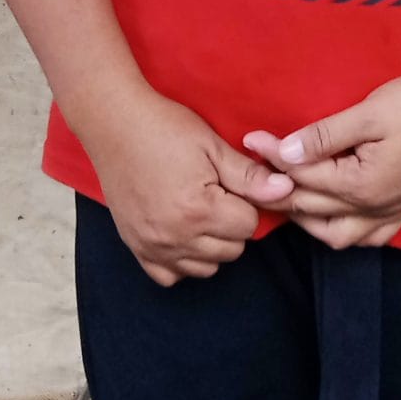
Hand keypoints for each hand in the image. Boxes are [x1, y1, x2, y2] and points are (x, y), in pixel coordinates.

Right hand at [83, 87, 293, 285]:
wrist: (114, 124)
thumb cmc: (165, 128)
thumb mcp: (212, 146)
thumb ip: (249, 176)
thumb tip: (286, 190)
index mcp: (198, 210)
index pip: (248, 226)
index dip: (247, 202)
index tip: (231, 183)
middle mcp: (175, 237)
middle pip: (231, 250)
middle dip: (232, 223)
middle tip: (215, 193)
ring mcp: (153, 246)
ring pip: (206, 267)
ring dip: (211, 244)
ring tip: (199, 210)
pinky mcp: (136, 248)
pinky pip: (171, 276)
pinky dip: (182, 260)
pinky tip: (181, 232)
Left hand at [242, 72, 400, 249]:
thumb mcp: (369, 113)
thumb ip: (324, 136)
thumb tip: (284, 153)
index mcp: (361, 185)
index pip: (303, 176)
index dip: (272, 156)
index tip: (250, 139)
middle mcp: (374, 208)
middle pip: (312, 207)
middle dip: (279, 187)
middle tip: (256, 168)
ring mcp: (391, 212)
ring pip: (336, 234)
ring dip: (308, 219)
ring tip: (287, 194)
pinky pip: (369, 237)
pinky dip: (345, 231)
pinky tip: (334, 216)